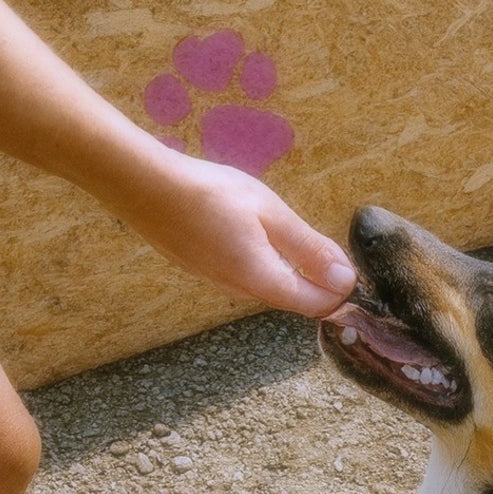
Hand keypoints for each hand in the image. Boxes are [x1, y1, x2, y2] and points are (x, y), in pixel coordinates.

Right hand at [121, 153, 356, 316]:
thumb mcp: (270, 213)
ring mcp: (218, 283)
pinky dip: (265, 264)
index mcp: (263, 281)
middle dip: (319, 284)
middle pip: (294, 299)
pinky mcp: (202, 270)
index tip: (350, 267)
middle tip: (331, 251)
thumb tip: (346, 279)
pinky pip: (246, 277)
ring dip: (291, 272)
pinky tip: (258, 236)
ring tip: (300, 242)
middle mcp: (241, 292)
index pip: (317, 305)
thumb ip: (309, 248)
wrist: (142, 187)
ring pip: (269, 288)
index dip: (341, 294)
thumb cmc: (209, 193)